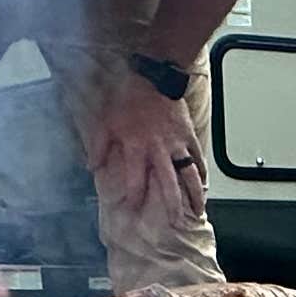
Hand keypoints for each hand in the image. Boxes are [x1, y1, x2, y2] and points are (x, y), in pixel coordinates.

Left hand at [86, 77, 207, 227]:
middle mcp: (159, 149)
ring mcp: (177, 142)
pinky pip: (198, 157)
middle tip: (174, 223)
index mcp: (137, 147)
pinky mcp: (188, 134)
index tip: (133, 209)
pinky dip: (202, 172)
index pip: (136, 180)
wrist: (152, 73)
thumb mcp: (105, 120)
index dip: (134, 196)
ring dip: (194, 194)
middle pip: (169, 183)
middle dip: (172, 205)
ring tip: (197, 210)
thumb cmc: (128, 95)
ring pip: (189, 173)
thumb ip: (98, 146)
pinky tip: (204, 185)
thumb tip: (91, 167)